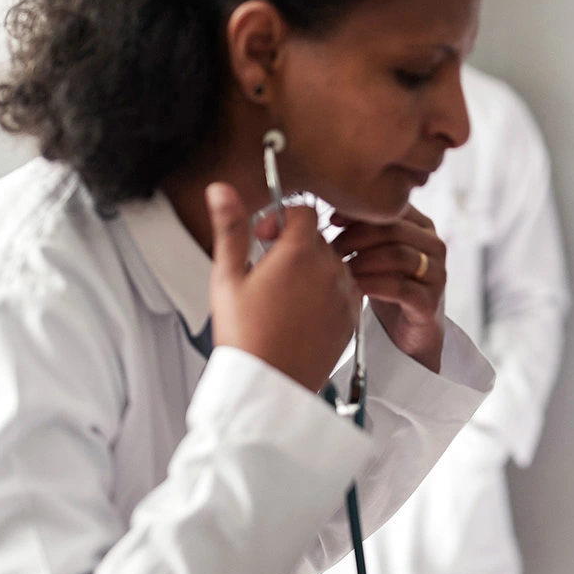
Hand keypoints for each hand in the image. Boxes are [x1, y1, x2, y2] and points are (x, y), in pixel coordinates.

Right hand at [206, 184, 360, 392]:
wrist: (269, 383)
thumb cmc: (245, 336)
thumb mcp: (227, 277)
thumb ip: (230, 228)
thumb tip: (221, 190)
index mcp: (298, 253)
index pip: (303, 211)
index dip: (280, 217)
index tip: (263, 235)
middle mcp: (328, 270)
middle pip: (317, 237)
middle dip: (292, 245)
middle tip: (267, 270)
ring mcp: (344, 294)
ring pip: (333, 263)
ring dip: (311, 269)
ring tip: (283, 295)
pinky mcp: (351, 317)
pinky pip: (345, 290)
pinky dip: (326, 292)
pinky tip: (301, 312)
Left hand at [331, 205, 447, 372]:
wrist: (408, 332)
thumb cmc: (388, 287)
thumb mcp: (377, 253)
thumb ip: (365, 231)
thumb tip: (334, 214)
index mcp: (423, 228)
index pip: (393, 209)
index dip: (360, 213)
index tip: (333, 221)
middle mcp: (435, 247)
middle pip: (394, 230)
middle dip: (357, 237)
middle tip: (332, 249)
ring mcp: (437, 275)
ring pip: (398, 256)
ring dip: (363, 260)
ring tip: (341, 269)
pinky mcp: (430, 302)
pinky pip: (401, 288)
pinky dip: (373, 285)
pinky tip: (355, 287)